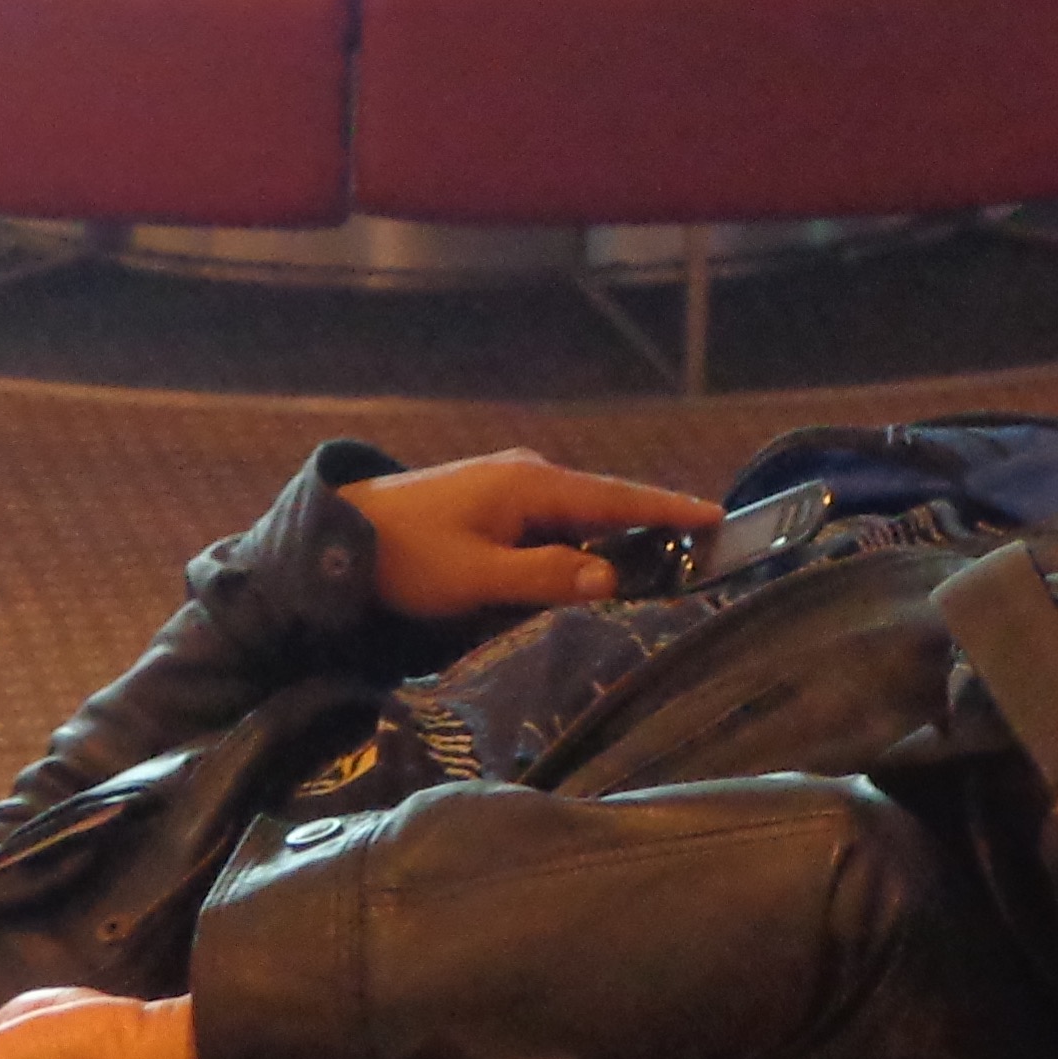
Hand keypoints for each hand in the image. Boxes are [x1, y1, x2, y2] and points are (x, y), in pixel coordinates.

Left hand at [342, 448, 721, 618]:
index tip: (719, 517)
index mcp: (530, 484)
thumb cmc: (406, 557)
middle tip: (701, 560)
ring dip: (612, 545)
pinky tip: (593, 575)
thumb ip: (543, 577)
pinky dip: (580, 549)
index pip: (616, 498)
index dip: (669, 509)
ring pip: (579, 522)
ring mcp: (511, 489)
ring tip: (662, 572)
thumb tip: (612, 581)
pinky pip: (554, 528)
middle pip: (605, 508)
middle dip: (651, 530)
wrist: (339, 537)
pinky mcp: (494, 508)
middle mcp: (529, 477)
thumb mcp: (475, 576)